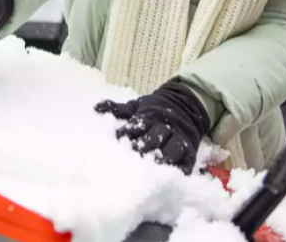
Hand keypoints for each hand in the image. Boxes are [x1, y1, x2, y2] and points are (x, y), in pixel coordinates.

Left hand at [95, 81, 209, 174]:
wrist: (184, 106)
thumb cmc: (154, 110)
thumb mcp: (137, 106)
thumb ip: (118, 109)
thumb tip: (97, 107)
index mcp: (150, 119)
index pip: (139, 125)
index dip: (129, 131)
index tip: (119, 137)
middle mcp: (165, 129)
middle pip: (156, 137)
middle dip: (145, 145)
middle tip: (134, 154)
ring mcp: (178, 141)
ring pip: (172, 150)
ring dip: (162, 159)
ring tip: (152, 169)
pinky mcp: (189, 153)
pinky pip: (186, 163)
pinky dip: (179, 170)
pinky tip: (170, 178)